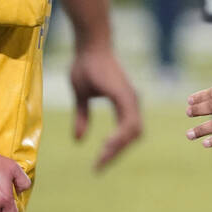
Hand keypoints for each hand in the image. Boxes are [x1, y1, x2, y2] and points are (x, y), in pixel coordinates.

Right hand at [69, 46, 141, 170]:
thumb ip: (83, 117)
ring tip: (102, 159)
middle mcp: (131, 102)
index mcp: (124, 103)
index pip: (126, 133)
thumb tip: (78, 140)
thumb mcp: (81, 96)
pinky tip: (108, 145)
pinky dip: (121, 135)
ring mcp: (130, 98)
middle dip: (117, 153)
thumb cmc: (86, 66)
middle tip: (100, 166)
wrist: (89, 45)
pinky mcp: (124, 95)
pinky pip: (128, 121)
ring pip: (133, 131)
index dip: (115, 149)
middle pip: (133, 136)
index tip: (99, 163)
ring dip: (118, 147)